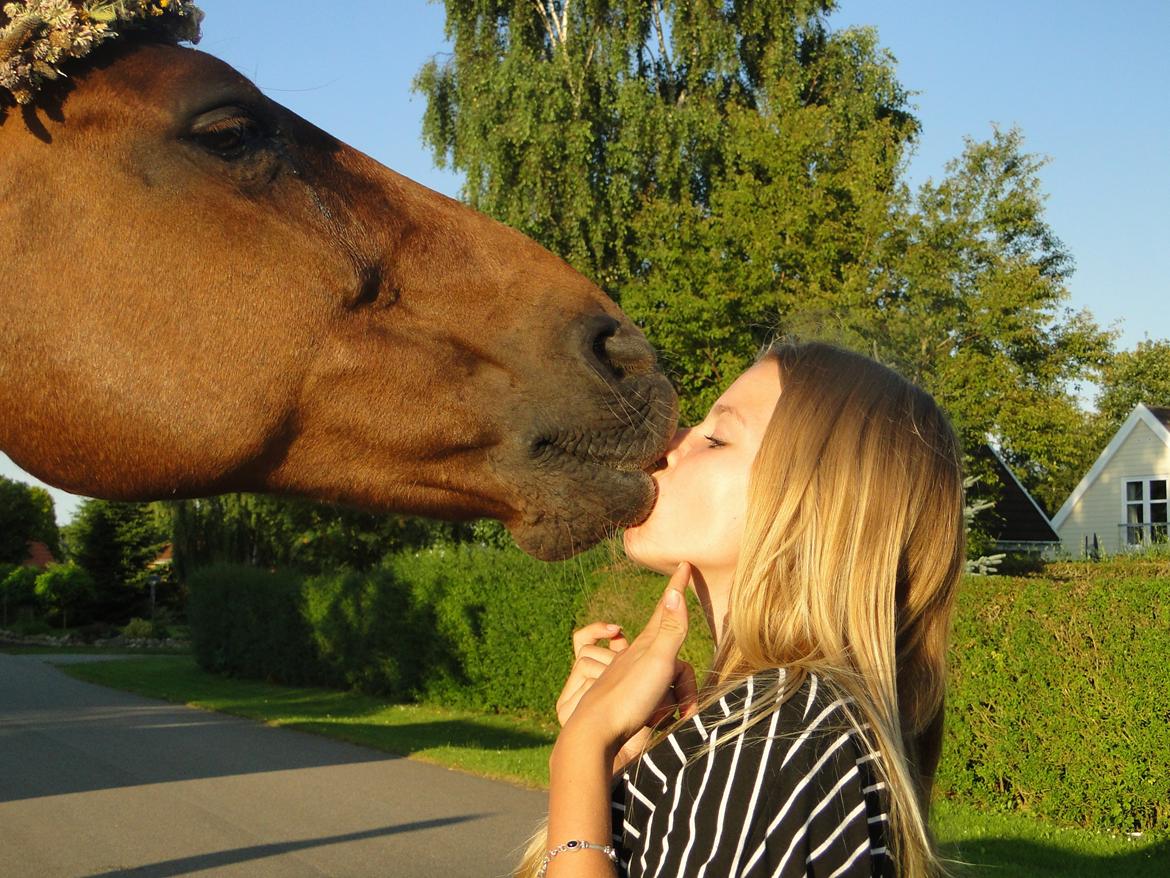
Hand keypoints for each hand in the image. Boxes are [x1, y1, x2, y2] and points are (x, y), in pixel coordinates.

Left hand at [559, 563, 698, 755]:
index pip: (666, 609)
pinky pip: (655, 699)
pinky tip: (657, 717)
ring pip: (665, 680)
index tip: (683, 564)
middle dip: (685, 680)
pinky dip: (662, 708)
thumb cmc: (627, 697)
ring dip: (675, 699)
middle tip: (686, 705)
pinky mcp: (628, 701)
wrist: (595, 734)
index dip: (677, 587)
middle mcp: (636, 657)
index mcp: (646, 644)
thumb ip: (669, 629)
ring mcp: (630, 678)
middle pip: (673, 656)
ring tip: (675, 717)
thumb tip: (674, 593)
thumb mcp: (656, 661)